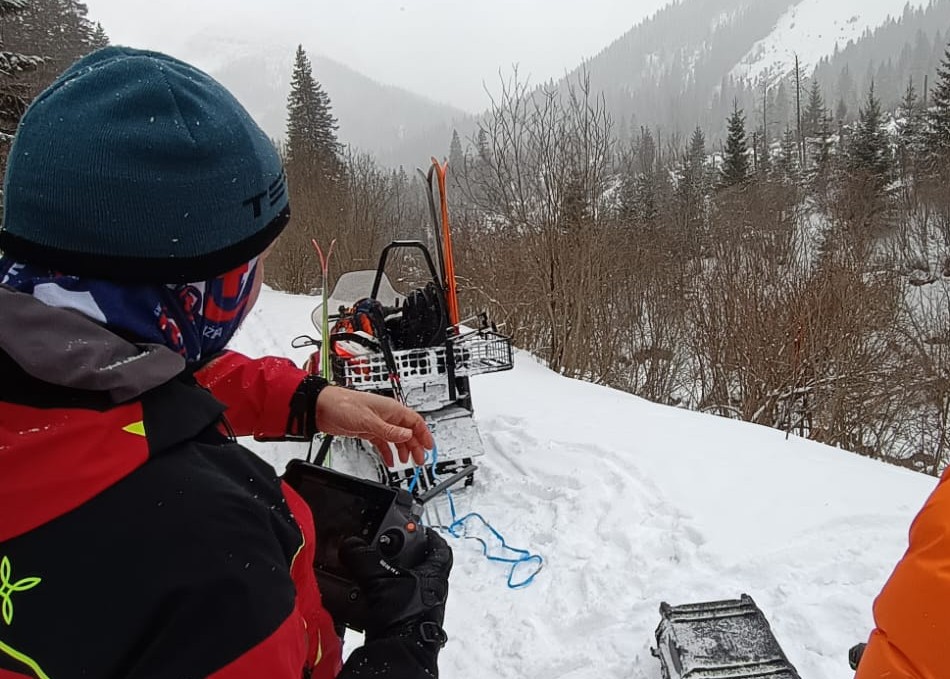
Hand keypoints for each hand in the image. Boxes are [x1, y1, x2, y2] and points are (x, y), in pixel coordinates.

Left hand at [315, 386, 433, 465]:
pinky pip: (383, 442)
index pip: (414, 422)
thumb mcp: (369, 421)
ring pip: (396, 438)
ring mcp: (377, 423)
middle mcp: (386, 416)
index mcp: (391, 409)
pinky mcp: (367, 430)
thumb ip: (389, 431)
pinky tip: (390, 460)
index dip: (424, 435)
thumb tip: (407, 436)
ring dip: (403, 450)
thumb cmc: (343, 405)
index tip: (429, 447)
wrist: (322, 407)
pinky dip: (388, 452)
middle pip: (407, 432)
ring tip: (407, 462)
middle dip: (415, 446)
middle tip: (419, 460)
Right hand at [340, 528, 451, 638]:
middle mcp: (430, 591)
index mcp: (434, 574)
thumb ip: (364, 557)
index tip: (416, 526)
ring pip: (403, 583)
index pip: (440, 548)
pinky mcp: (402, 619)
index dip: (429, 535)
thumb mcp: (381, 577)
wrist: (399, 651)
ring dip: (388, 575)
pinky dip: (378, 594)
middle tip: (385, 545)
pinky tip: (364, 592)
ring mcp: (417, 606)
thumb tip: (351, 545)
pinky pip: (391, 600)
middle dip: (402, 554)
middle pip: (419, 564)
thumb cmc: (405, 616)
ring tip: (369, 567)